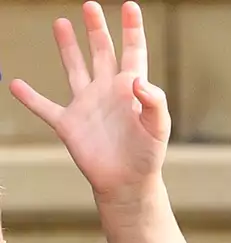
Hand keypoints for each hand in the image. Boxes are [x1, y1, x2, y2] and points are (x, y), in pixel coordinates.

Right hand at [9, 1, 169, 206]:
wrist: (128, 181)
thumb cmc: (148, 154)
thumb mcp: (158, 127)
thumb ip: (153, 101)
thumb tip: (136, 79)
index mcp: (131, 88)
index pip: (133, 52)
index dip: (132, 29)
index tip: (130, 6)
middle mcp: (107, 91)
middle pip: (102, 51)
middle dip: (97, 29)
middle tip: (90, 5)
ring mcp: (86, 105)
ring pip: (74, 68)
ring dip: (67, 47)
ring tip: (60, 23)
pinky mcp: (68, 124)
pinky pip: (44, 107)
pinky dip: (30, 97)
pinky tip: (17, 84)